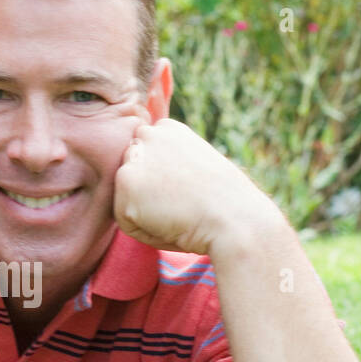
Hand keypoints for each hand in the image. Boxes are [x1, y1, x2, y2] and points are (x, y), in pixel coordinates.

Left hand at [113, 119, 282, 256]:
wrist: (234, 218)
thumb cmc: (224, 201)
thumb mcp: (197, 167)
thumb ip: (169, 164)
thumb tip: (147, 180)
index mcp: (167, 129)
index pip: (145, 164)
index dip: (164, 186)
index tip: (189, 192)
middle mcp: (149, 135)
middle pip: (132, 180)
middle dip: (151, 198)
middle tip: (185, 205)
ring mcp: (136, 158)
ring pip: (126, 200)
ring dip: (147, 216)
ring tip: (178, 214)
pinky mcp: (127, 185)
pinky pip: (126, 222)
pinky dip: (146, 233)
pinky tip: (171, 224)